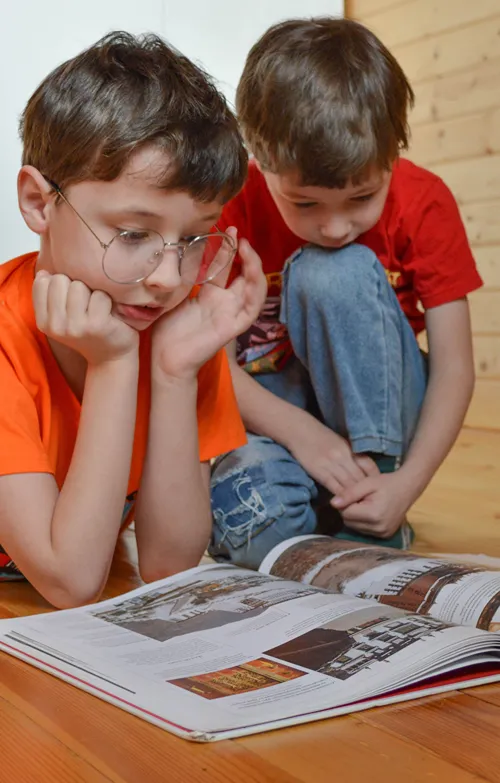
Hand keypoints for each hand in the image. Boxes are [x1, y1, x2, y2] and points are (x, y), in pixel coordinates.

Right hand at [33, 271, 137, 364]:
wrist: (111, 357)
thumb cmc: (88, 330)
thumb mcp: (62, 317)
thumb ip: (50, 296)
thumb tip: (44, 273)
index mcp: (44, 322)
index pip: (41, 283)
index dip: (59, 283)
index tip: (70, 296)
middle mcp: (56, 326)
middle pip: (60, 280)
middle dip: (75, 284)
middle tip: (86, 302)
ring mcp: (76, 326)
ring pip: (78, 285)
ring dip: (91, 291)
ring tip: (96, 306)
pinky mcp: (97, 325)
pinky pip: (100, 294)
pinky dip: (107, 299)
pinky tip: (108, 311)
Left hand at [151, 231, 266, 379]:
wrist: (166, 360)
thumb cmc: (167, 332)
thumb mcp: (174, 296)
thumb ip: (181, 277)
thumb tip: (173, 251)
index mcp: (211, 294)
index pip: (224, 266)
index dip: (226, 247)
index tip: (223, 228)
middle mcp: (225, 302)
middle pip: (244, 273)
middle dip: (244, 252)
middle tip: (235, 233)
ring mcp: (231, 314)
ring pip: (254, 289)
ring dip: (254, 268)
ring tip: (247, 249)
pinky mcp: (233, 327)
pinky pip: (252, 309)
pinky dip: (256, 292)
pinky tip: (254, 276)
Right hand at [288, 416, 378, 495]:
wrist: (299, 430)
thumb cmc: (319, 436)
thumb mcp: (340, 442)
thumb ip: (351, 455)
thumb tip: (361, 469)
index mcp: (350, 449)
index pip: (368, 466)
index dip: (374, 479)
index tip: (377, 490)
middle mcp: (343, 456)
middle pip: (359, 478)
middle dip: (366, 492)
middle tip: (372, 503)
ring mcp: (331, 464)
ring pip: (348, 484)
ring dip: (354, 497)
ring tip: (360, 507)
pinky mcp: (319, 471)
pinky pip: (333, 486)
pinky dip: (340, 496)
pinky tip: (344, 504)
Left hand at [332, 471, 415, 537]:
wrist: (408, 488)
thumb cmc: (386, 483)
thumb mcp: (367, 483)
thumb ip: (349, 493)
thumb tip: (333, 503)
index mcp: (374, 515)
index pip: (346, 513)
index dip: (346, 502)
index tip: (354, 494)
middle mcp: (379, 528)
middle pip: (349, 522)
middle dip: (350, 510)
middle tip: (360, 498)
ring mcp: (383, 534)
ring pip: (355, 527)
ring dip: (355, 517)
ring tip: (366, 504)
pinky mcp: (385, 536)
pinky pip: (364, 530)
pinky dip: (363, 522)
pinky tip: (370, 511)